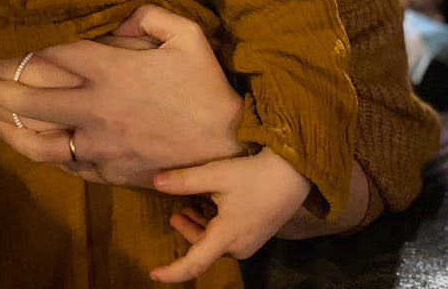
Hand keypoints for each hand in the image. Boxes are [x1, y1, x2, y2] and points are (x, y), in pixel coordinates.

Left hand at [0, 4, 244, 187]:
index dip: (28, 47)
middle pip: (33, 101)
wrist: (229, 148)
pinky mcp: (110, 172)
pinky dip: (48, 158)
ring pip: (42, 143)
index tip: (7, 42)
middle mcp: (97, 109)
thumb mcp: (188, 36)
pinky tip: (37, 150)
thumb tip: (122, 14)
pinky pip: (68, 167)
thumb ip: (151, 16)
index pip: (57, 54)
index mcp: (113, 71)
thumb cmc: (209, 87)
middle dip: (0, 90)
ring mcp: (100, 145)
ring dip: (13, 133)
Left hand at [148, 148, 311, 283]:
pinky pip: (229, 237)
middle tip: (175, 214)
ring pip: (216, 242)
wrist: (293, 174)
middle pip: (204, 248)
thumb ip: (186, 181)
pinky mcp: (257, 235)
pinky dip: (214, 226)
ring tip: (187, 209)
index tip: (154, 273)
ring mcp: (249, 243)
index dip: (173, 271)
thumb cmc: (253, 175)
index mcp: (226, 237)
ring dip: (199, 227)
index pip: (194, 263)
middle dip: (187, 232)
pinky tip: (210, 206)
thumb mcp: (216, 174)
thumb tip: (156, 182)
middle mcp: (238, 247)